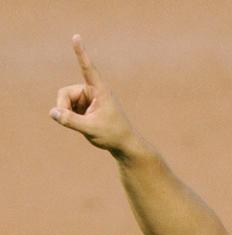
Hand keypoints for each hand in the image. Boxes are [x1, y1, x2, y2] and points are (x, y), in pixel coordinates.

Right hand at [50, 35, 135, 154]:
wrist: (123, 144)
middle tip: (68, 121)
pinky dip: (70, 117)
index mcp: (99, 90)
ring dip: (67, 114)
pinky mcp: (83, 105)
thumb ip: (70, 120)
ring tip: (83, 124)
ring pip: (64, 101)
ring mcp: (87, 97)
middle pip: (64, 93)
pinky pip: (67, 108)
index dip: (80, 53)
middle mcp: (92, 90)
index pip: (87, 68)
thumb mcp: (91, 128)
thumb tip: (52, 112)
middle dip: (63, 107)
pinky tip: (83, 124)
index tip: (76, 37)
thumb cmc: (112, 134)